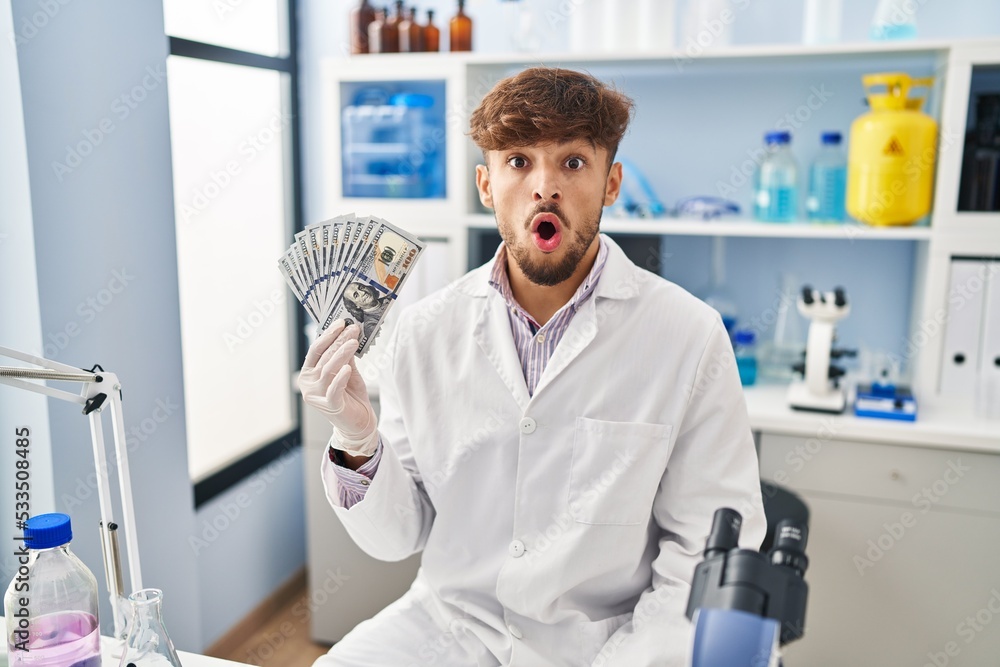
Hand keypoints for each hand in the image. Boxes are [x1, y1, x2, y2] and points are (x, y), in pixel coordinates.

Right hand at [297, 320, 378, 456]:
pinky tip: (348, 368)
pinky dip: (340, 377)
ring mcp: (316, 395)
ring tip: (353, 341)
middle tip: (351, 328)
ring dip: (341, 353)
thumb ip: (344, 356)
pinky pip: (334, 388)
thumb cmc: (351, 395)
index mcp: (309, 373)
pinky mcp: (329, 405)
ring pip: (328, 370)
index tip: (341, 323)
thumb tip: (348, 333)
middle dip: (338, 341)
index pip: (316, 350)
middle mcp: (308, 384)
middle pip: (323, 357)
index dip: (328, 335)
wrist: (359, 422)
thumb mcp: (348, 371)